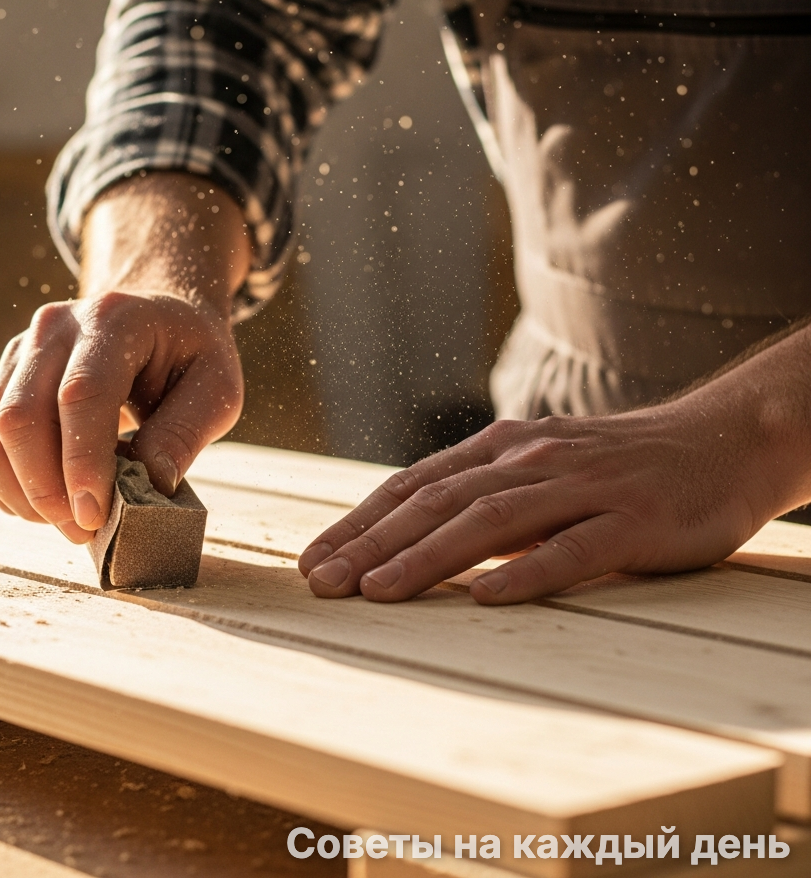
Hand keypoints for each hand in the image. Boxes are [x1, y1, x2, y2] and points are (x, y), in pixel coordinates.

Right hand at [0, 292, 242, 541]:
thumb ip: (185, 432)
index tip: (95, 515)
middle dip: (47, 489)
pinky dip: (5, 486)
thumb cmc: (191, 353)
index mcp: (114, 319)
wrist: (160, 316)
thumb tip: (151, 486)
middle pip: (22, 417)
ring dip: (22, 494)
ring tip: (68, 522)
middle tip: (84, 532)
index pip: (81, 394)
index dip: (82, 461)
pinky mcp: (5, 378)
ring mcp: (22, 350)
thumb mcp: (216, 386)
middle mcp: (56, 327)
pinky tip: (46, 504)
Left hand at [297, 326, 810, 603]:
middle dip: (372, 542)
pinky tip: (489, 597)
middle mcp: (531, 460)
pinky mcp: (632, 520)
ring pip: (491, 522)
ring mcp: (582, 486)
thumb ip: (483, 492)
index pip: (414, 485)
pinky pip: (574, 548)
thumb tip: (413, 533)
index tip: (314, 558)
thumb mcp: (539, 465)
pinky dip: (528, 572)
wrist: (720, 439)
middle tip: (321, 581)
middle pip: (437, 502)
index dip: (359, 521)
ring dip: (428, 557)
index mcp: (501, 448)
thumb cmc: (616, 463)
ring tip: (378, 590)